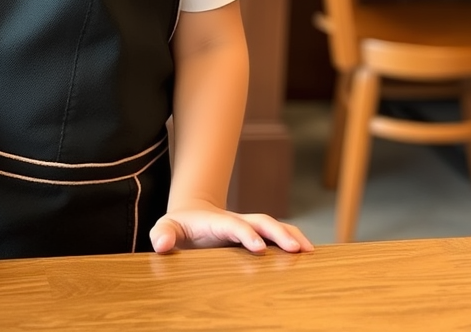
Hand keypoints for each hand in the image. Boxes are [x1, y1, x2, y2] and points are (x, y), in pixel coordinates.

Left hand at [150, 204, 313, 254]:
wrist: (192, 215)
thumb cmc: (180, 226)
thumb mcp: (167, 227)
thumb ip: (163, 232)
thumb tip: (160, 243)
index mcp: (217, 222)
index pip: (234, 225)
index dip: (246, 234)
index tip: (258, 248)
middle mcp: (237, 221)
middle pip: (261, 221)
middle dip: (278, 233)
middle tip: (295, 249)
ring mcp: (248, 227)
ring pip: (273, 227)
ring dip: (291, 236)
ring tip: (309, 252)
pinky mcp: (255, 236)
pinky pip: (276, 237)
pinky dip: (292, 241)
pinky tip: (308, 255)